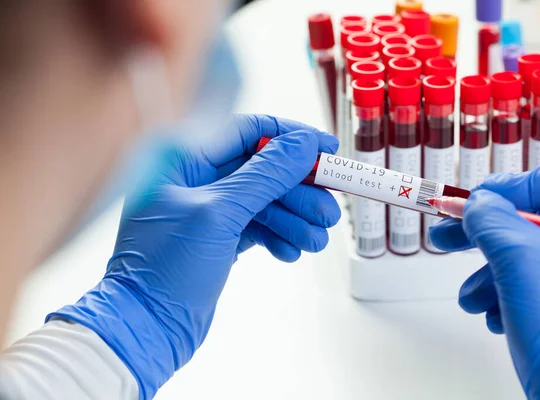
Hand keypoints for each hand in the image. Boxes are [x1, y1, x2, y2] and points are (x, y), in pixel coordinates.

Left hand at [48, 114, 340, 398]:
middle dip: (299, 189)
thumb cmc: (162, 270)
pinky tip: (290, 251)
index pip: (247, 132)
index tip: (325, 148)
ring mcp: (208, 211)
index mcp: (182, 159)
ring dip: (295, 218)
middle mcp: (195, 180)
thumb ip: (264, 176)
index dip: (291, 137)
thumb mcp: (218, 215)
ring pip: (265, 201)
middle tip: (328, 208)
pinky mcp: (219, 238)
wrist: (145, 330)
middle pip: (263, 170)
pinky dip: (278, 237)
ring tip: (316, 239)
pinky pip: (259, 227)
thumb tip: (301, 145)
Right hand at [430, 156, 539, 398]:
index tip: (478, 202)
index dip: (515, 185)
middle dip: (486, 231)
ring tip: (472, 297)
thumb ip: (494, 220)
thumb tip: (478, 205)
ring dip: (489, 273)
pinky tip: (495, 317)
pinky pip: (534, 289)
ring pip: (530, 258)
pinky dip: (506, 297)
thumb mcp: (521, 260)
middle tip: (449, 235)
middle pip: (539, 219)